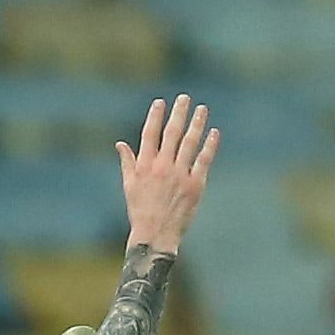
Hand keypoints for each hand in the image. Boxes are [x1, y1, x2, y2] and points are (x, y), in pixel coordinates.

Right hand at [118, 94, 221, 254]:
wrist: (155, 235)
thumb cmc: (140, 211)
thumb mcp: (129, 185)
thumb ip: (127, 162)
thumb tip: (121, 143)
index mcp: (145, 165)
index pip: (150, 134)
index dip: (155, 116)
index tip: (160, 102)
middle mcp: (162, 167)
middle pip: (172, 133)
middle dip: (178, 113)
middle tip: (185, 98)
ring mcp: (180, 175)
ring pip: (189, 143)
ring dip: (196, 124)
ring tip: (202, 109)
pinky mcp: (195, 186)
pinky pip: (203, 160)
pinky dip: (209, 145)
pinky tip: (214, 132)